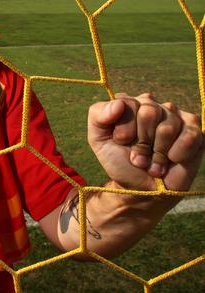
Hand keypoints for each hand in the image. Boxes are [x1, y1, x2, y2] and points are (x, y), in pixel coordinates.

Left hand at [87, 93, 202, 190]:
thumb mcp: (98, 139)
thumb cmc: (119, 161)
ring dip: (157, 153)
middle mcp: (153, 106)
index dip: (124, 128)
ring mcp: (176, 117)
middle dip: (141, 141)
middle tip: (137, 156)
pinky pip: (191, 135)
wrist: (140, 189)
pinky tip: (172, 160)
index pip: (128, 103)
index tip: (120, 142)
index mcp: (129, 104)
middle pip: (150, 112)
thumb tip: (118, 103)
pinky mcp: (195, 132)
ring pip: (168, 127)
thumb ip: (98, 115)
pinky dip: (177, 153)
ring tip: (151, 163)